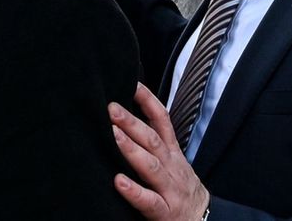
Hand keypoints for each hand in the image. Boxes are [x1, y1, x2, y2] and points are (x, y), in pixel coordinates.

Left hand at [110, 83, 208, 219]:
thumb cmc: (180, 190)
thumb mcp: (174, 162)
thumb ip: (155, 144)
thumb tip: (128, 121)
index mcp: (172, 153)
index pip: (162, 121)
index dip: (148, 101)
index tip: (131, 83)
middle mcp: (171, 167)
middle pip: (152, 140)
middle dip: (132, 122)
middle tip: (111, 107)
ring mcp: (169, 189)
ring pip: (151, 166)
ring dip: (131, 149)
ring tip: (114, 134)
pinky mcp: (165, 212)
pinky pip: (149, 201)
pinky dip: (134, 191)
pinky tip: (118, 182)